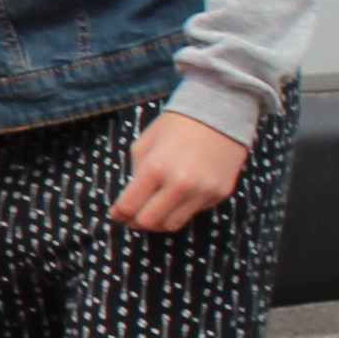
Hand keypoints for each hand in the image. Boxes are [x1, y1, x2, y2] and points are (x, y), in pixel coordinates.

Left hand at [109, 108, 248, 234]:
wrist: (222, 112)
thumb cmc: (177, 124)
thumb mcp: (145, 144)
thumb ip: (135, 173)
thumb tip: (130, 200)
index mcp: (155, 168)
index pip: (128, 207)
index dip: (119, 213)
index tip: (117, 213)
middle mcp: (179, 184)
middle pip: (149, 222)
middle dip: (135, 221)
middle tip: (132, 216)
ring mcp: (203, 191)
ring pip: (172, 225)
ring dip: (159, 221)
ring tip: (154, 210)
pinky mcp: (220, 194)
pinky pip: (194, 212)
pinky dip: (182, 209)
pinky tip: (179, 195)